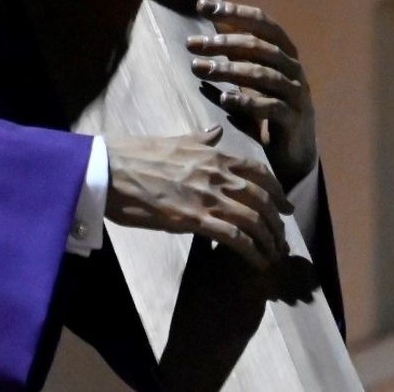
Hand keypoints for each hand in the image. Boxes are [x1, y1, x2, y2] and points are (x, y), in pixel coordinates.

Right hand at [104, 126, 292, 270]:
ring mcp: (206, 197)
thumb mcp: (173, 140)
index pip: (259, 172)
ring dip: (268, 241)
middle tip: (282, 238)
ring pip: (254, 220)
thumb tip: (215, 131)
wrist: (108, 169)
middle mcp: (216, 174)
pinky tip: (256, 263)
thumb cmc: (134, 154)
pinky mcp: (193, 219)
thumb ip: (199, 139)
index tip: (285, 206)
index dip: (277, 192)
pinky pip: (234, 238)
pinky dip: (251, 252)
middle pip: (262, 199)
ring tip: (273, 255)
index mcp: (213, 155)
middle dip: (277, 222)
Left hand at [189, 0, 317, 188]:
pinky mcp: (294, 118)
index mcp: (284, 50)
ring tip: (198, 68)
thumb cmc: (267, 100)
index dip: (234, 12)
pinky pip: (271, 107)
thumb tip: (214, 1)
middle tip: (191, 44)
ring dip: (228, 70)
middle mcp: (293, 67)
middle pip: (259, 47)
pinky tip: (224, 99)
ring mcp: (297, 93)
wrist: (293, 147)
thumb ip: (234, 38)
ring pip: (263, 75)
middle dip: (223, 43)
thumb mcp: (249, 67)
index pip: (261, 22)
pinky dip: (247, 102)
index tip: (202, 5)